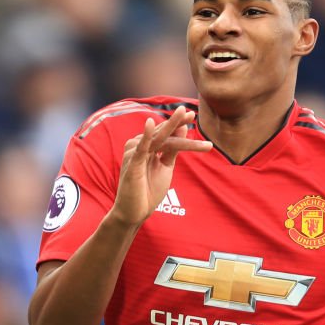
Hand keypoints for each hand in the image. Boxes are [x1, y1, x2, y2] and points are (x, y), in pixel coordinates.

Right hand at [110, 107, 211, 226]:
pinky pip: (140, 148)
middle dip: (177, 121)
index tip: (192, 115)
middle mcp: (139, 146)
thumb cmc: (148, 190)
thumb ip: (172, 149)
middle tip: (190, 111)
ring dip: (171, 127)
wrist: (136, 212)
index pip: (165, 133)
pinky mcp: (132, 164)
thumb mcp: (165, 166)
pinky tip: (149, 124)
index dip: (178, 124)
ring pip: (158, 139)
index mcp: (148, 147)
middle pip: (162, 132)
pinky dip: (145, 136)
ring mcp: (135, 154)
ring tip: (184, 114)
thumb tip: (183, 128)